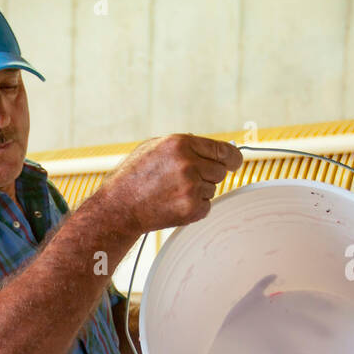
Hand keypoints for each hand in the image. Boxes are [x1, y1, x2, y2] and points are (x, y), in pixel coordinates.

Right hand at [97, 134, 243, 236]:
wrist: (118, 208)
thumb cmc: (132, 176)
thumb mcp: (153, 147)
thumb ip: (183, 144)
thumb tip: (212, 148)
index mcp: (180, 143)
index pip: (222, 149)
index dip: (232, 158)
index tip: (234, 163)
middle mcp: (188, 164)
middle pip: (220, 171)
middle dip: (207, 176)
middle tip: (184, 182)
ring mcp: (191, 188)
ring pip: (212, 189)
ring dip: (198, 192)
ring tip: (172, 193)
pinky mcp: (191, 209)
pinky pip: (206, 207)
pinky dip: (194, 208)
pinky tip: (173, 205)